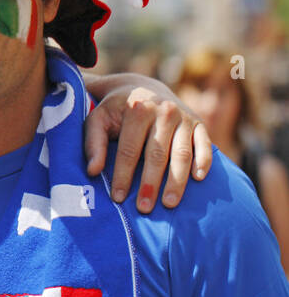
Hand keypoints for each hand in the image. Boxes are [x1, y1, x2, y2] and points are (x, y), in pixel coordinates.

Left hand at [85, 84, 212, 212]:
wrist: (143, 88)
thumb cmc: (116, 111)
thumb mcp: (98, 119)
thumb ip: (93, 143)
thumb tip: (92, 171)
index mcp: (137, 109)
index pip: (129, 150)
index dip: (123, 175)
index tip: (118, 198)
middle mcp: (164, 111)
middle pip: (157, 155)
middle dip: (150, 184)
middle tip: (145, 208)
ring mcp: (184, 117)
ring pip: (182, 154)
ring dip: (177, 181)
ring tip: (169, 204)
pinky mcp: (199, 123)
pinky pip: (205, 145)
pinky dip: (203, 162)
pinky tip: (198, 179)